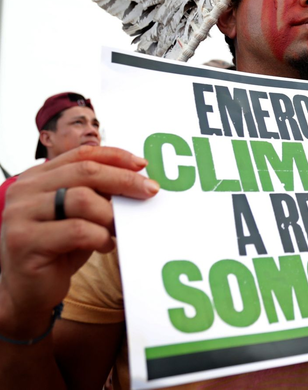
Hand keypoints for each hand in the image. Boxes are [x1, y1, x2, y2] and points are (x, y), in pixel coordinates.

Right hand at [0, 146, 157, 338]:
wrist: (28, 290)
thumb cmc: (60, 248)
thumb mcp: (79, 214)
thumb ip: (97, 192)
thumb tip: (138, 177)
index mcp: (37, 177)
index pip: (81, 155)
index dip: (115, 156)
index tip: (142, 165)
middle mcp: (24, 190)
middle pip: (85, 172)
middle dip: (124, 180)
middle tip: (150, 191)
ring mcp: (20, 215)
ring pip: (82, 199)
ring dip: (110, 215)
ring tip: (118, 229)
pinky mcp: (24, 241)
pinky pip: (77, 230)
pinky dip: (100, 237)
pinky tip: (105, 245)